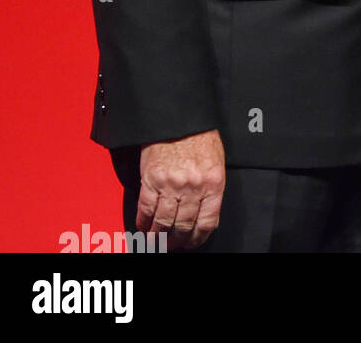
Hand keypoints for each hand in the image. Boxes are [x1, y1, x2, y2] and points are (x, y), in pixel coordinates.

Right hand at [137, 129, 224, 249]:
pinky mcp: (151, 180)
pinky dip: (144, 222)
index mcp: (213, 182)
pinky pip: (146, 208)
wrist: (179, 116)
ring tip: (156, 241)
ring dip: (158, 236)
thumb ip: (211, 188)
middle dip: (178, 240)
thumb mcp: (216, 161)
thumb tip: (206, 213)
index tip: (192, 243)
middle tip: (173, 245)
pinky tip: (144, 227)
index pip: (207, 222)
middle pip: (184, 225)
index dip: (198, 238)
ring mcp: (171, 184)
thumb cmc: (199, 136)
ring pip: (163, 221)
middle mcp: (193, 186)